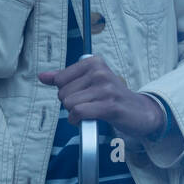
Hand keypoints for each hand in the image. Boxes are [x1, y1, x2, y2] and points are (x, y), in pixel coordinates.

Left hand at [38, 55, 164, 139]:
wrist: (140, 111)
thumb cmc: (112, 96)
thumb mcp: (89, 81)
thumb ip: (65, 78)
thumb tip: (42, 76)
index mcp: (94, 62)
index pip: (60, 79)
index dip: (66, 91)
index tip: (81, 94)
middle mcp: (100, 72)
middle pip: (63, 93)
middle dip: (71, 103)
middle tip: (89, 104)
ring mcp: (105, 88)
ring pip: (69, 103)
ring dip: (75, 113)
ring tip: (91, 111)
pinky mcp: (109, 105)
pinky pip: (79, 112)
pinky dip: (78, 120)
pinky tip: (87, 119)